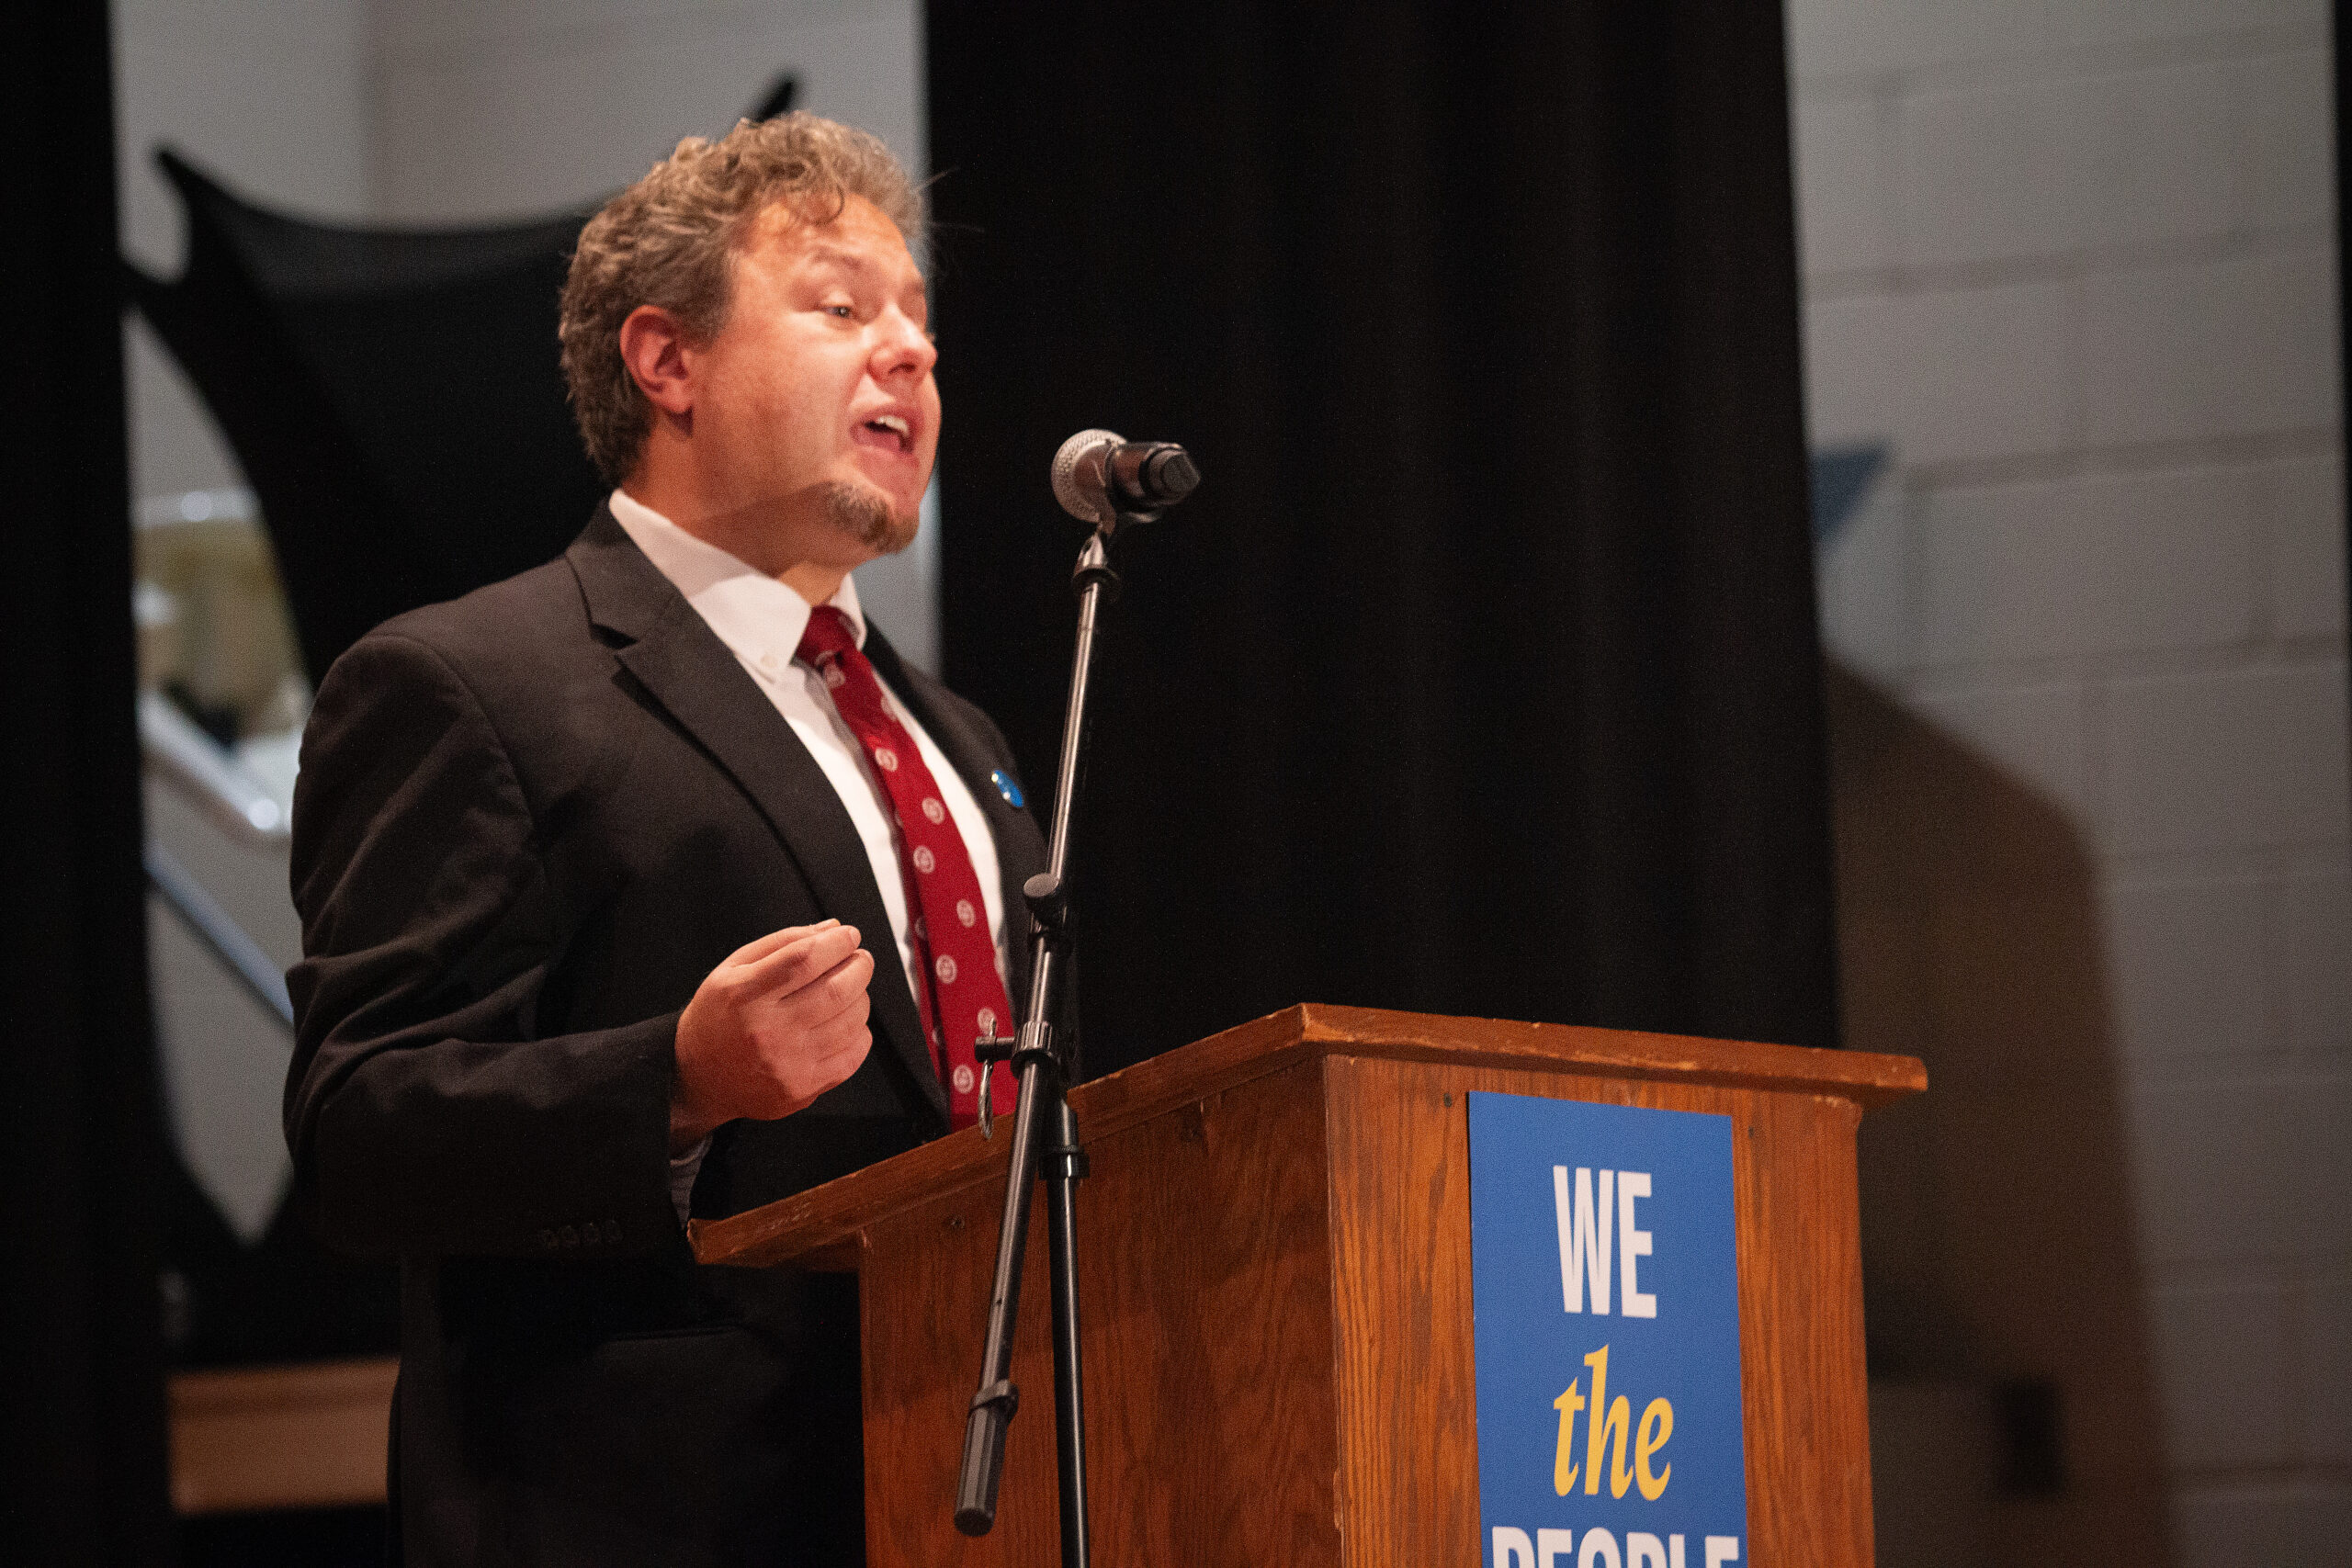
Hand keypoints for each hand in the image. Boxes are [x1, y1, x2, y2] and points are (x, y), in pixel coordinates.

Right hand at [670, 920, 874, 1150]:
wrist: (699, 1077)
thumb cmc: (720, 1015)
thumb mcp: (734, 968)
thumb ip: (784, 942)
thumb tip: (835, 928)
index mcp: (744, 994)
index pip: (805, 960)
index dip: (837, 943)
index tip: (849, 935)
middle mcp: (766, 1031)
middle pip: (836, 990)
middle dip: (859, 966)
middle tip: (859, 959)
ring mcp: (787, 1064)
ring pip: (851, 1021)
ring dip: (861, 996)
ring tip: (851, 989)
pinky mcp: (803, 1089)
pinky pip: (853, 1054)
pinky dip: (860, 1031)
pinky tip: (845, 1021)